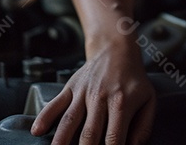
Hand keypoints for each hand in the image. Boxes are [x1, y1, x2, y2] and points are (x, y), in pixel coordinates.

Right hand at [30, 40, 155, 144]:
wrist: (116, 50)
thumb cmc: (133, 80)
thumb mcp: (148, 100)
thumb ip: (144, 127)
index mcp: (121, 103)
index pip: (114, 137)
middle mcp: (100, 98)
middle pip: (89, 134)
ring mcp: (83, 93)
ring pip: (69, 121)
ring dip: (61, 141)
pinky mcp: (70, 88)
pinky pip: (55, 104)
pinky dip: (44, 117)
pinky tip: (37, 131)